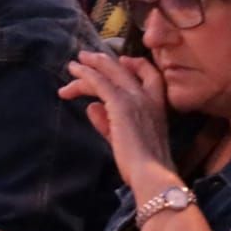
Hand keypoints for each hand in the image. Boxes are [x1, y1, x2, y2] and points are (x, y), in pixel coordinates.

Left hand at [60, 51, 174, 188]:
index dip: (136, 65)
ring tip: (73, 66)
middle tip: (85, 57)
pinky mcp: (120, 103)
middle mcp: (148, 97)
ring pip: (108, 73)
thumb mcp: (123, 139)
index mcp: (157, 106)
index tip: (121, 61)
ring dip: (88, 67)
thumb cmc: (141, 165)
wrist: (151, 173)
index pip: (152, 75)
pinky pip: (99, 81)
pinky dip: (85, 74)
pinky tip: (74, 73)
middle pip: (123, 70)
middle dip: (103, 62)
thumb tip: (92, 107)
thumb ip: (107, 123)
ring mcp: (135, 98)